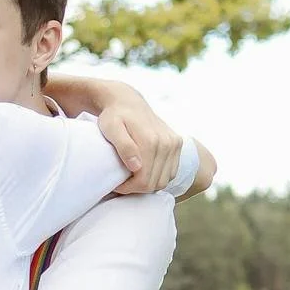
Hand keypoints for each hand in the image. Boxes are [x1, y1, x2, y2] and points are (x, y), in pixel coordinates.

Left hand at [47, 75, 182, 195]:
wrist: (127, 101)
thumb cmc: (114, 116)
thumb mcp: (111, 128)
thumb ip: (123, 146)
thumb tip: (136, 166)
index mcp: (151, 141)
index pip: (143, 181)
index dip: (128, 188)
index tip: (116, 185)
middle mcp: (167, 143)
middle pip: (155, 183)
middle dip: (137, 188)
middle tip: (122, 183)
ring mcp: (175, 144)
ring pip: (164, 181)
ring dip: (148, 184)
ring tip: (132, 177)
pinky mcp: (178, 144)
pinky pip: (171, 173)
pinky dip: (159, 177)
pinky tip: (145, 172)